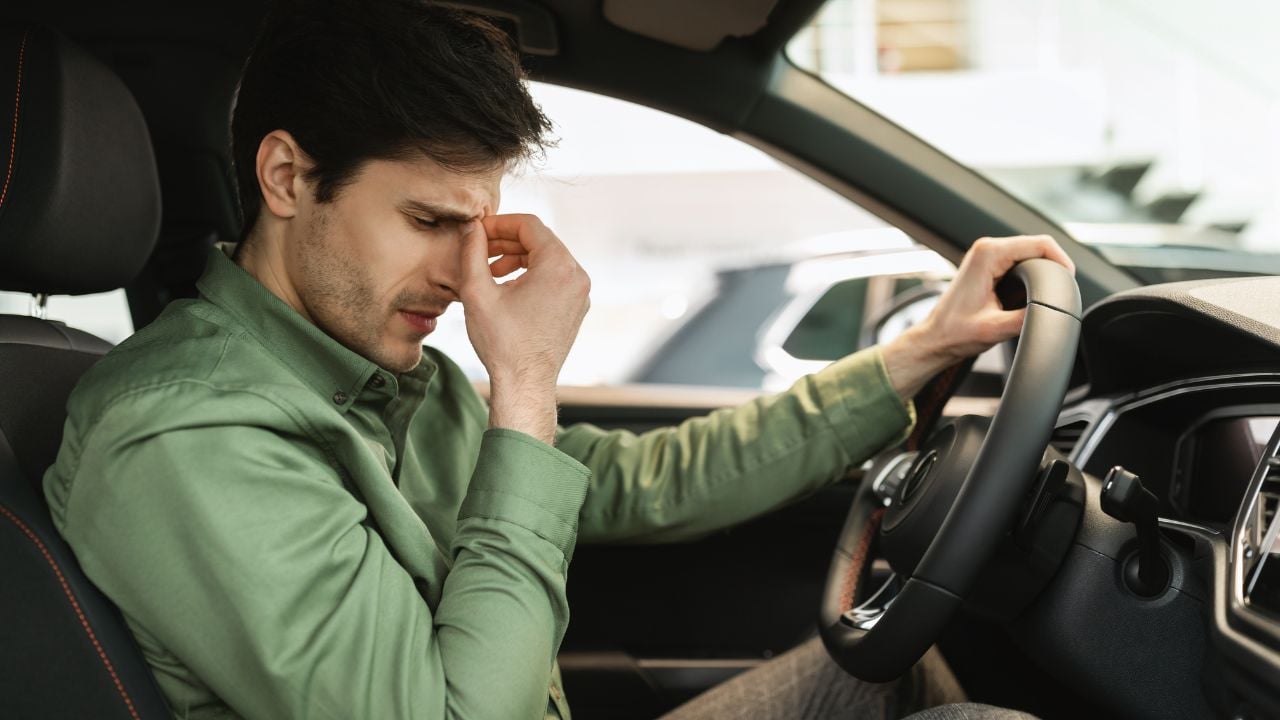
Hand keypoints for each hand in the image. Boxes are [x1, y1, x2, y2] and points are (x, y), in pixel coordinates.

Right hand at [457, 214, 590, 443]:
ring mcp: (580, 293)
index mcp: (558, 265)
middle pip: (540, 240)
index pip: (528, 225)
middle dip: (507, 242)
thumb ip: (472, 252)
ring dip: (518, 259)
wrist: (524, 383)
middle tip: (480, 252)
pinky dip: (532, 275)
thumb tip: (471, 227)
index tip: (477, 233)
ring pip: (547, 258)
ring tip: (491, 274)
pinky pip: (555, 278)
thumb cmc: (502, 342)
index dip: (498, 223)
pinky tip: (508, 290)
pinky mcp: (577, 307)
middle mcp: (577, 275)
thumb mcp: (477, 291)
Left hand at [881, 235, 1074, 398]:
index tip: (1070, 281)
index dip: (1062, 261)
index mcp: (988, 254)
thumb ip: (1026, 318)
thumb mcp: (995, 329)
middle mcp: (987, 248)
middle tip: (1064, 291)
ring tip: (1052, 292)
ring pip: (1031, 252)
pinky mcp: (990, 265)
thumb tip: (1051, 311)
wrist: (935, 339)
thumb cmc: (955, 333)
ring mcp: (988, 255)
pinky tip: (1037, 292)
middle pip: (1038, 245)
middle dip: (1055, 266)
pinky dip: (1034, 274)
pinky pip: (1021, 261)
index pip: (1040, 244)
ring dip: (1045, 269)